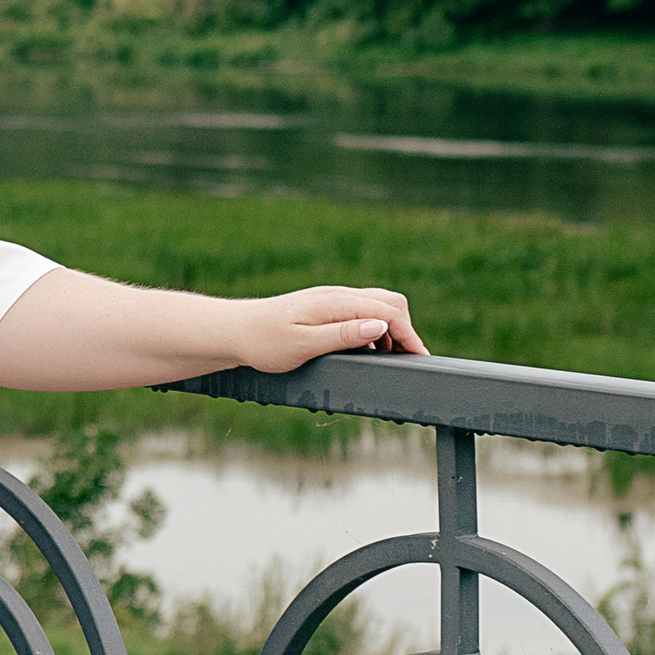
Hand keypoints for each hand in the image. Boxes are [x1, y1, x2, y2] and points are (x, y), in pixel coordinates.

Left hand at [240, 287, 422, 372]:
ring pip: (376, 305)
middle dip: (405, 328)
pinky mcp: (324, 307)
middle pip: (389, 302)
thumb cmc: (264, 342)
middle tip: (409, 359)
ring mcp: (331, 299)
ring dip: (391, 328)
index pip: (388, 311)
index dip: (409, 335)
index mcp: (335, 302)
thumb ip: (344, 335)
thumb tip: (380, 326)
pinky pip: (361, 311)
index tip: (420, 359)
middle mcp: (336, 295)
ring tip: (391, 358)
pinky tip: (367, 349)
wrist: (233, 332)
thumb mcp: (304, 344)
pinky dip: (374, 328)